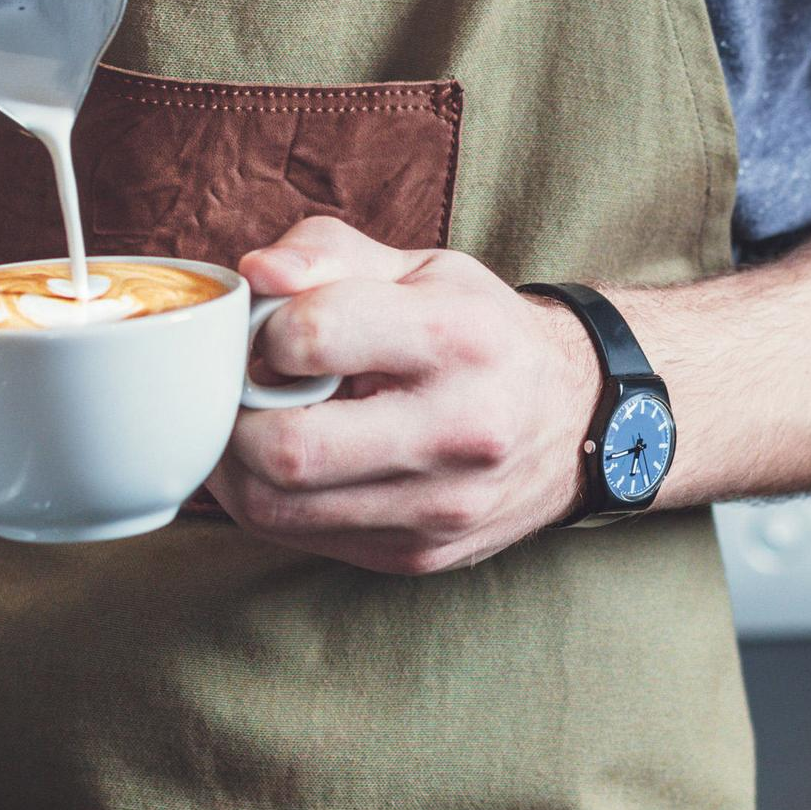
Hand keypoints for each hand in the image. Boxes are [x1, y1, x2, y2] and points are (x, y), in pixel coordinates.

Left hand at [208, 218, 602, 574]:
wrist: (574, 419)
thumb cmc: (478, 332)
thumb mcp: (418, 268)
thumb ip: (327, 253)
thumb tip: (254, 276)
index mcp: (462, 337)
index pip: (312, 337)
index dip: (264, 331)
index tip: (272, 332)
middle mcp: (462, 430)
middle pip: (287, 447)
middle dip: (235, 414)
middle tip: (241, 388)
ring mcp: (440, 506)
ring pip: (277, 507)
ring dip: (236, 464)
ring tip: (252, 423)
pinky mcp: (417, 556)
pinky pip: (297, 537)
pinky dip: (266, 499)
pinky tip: (282, 463)